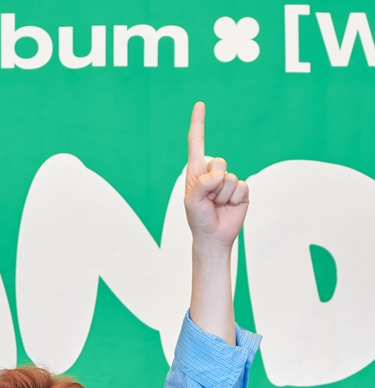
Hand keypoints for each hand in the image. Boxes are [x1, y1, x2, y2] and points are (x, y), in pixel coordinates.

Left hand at [184, 101, 248, 253]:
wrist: (213, 237)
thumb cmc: (198, 219)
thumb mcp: (192, 201)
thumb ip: (202, 184)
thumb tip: (220, 174)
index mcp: (197, 171)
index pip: (197, 143)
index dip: (198, 124)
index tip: (200, 104)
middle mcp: (213, 173)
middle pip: (218, 162)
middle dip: (213, 183)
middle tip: (209, 199)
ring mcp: (228, 181)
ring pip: (229, 178)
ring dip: (222, 196)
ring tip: (217, 206)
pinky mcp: (241, 191)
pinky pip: (241, 187)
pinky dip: (234, 199)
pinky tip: (228, 207)